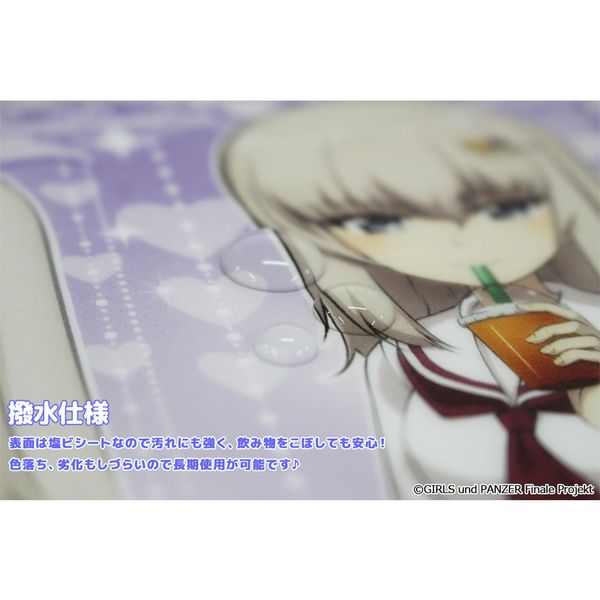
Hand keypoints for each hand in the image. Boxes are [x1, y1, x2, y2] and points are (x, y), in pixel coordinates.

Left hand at [519, 302, 599, 425]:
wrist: (593, 401)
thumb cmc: (572, 380)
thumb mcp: (557, 360)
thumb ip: (546, 348)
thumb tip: (522, 341)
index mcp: (581, 330)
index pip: (562, 311)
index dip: (541, 306)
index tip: (520, 306)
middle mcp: (594, 334)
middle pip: (573, 321)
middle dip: (550, 328)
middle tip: (530, 339)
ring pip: (582, 334)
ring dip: (559, 342)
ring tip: (544, 352)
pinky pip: (588, 353)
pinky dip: (571, 355)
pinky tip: (558, 362)